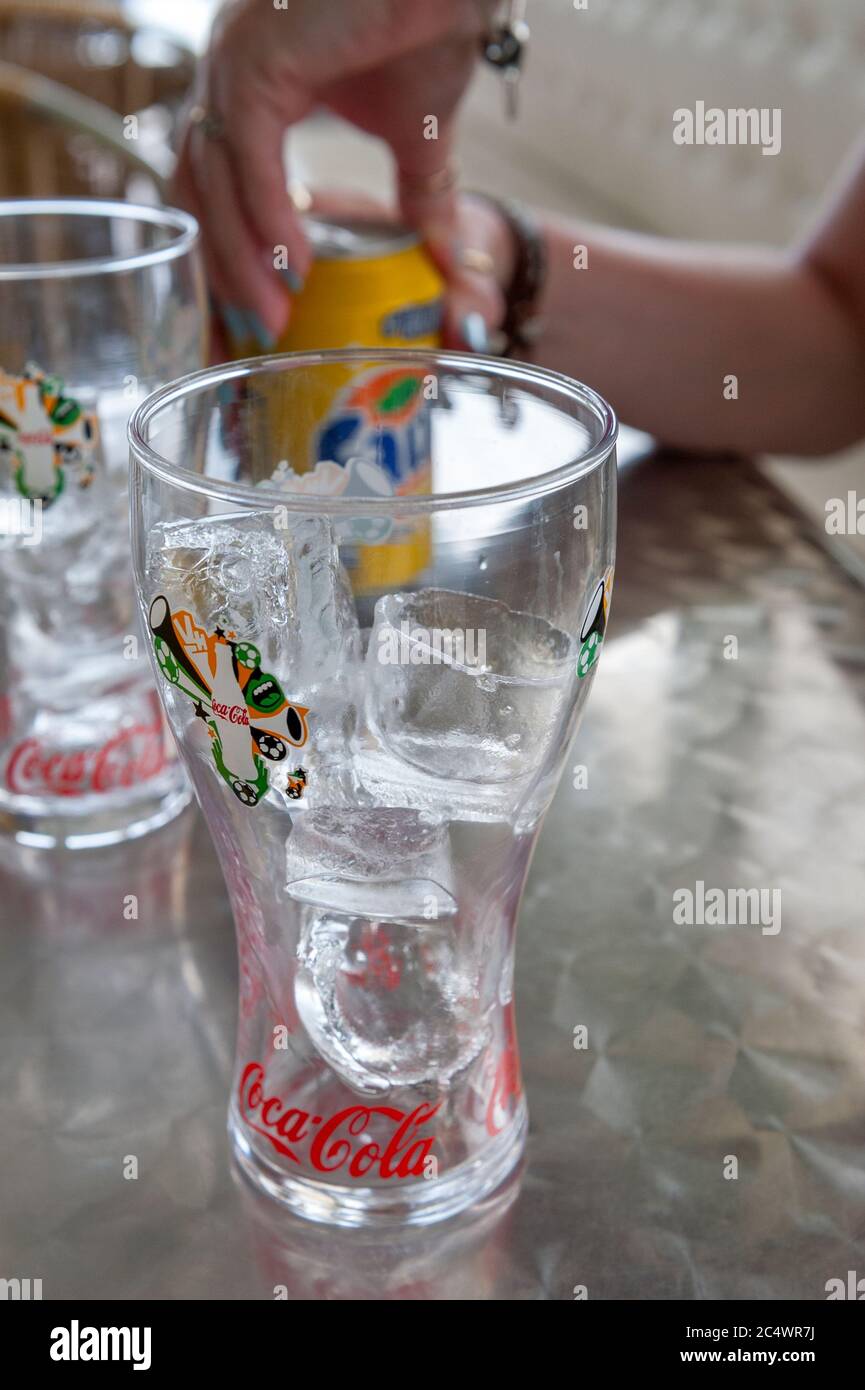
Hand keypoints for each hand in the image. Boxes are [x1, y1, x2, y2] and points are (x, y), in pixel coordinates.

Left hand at [173, 0, 495, 347]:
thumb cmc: (439, 16)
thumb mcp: (421, 133)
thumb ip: (417, 195)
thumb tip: (446, 259)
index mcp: (254, 82)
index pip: (212, 182)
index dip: (222, 255)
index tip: (238, 321)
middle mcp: (229, 69)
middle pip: (196, 190)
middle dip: (214, 273)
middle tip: (239, 342)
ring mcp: (234, 59)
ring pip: (215, 181)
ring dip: (240, 261)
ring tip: (271, 321)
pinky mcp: (258, 60)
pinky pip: (250, 160)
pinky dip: (268, 222)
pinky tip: (295, 269)